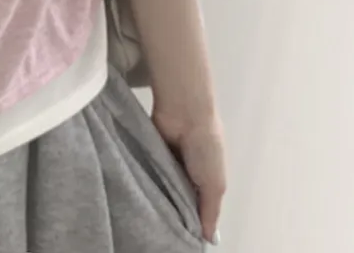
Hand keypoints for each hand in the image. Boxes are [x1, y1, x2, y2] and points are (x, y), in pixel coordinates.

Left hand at [151, 106, 226, 244]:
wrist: (183, 113)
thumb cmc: (205, 148)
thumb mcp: (215, 185)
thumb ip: (210, 212)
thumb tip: (210, 240)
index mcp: (207, 180)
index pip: (198, 208)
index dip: (192, 222)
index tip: (181, 238)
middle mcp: (187, 173)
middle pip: (179, 199)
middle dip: (173, 212)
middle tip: (160, 233)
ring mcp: (168, 163)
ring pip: (162, 188)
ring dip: (158, 198)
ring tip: (147, 218)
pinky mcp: (151, 154)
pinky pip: (148, 174)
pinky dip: (146, 183)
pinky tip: (138, 198)